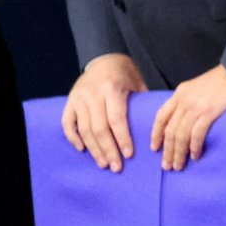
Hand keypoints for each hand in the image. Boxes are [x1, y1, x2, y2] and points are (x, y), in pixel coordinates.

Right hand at [62, 53, 148, 171]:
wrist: (103, 58)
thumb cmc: (125, 73)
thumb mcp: (138, 82)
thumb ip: (142, 103)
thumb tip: (157, 126)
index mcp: (112, 89)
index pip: (116, 119)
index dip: (122, 138)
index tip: (129, 154)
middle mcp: (93, 94)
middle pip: (99, 128)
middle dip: (109, 150)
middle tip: (117, 167)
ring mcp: (79, 98)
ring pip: (84, 129)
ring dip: (94, 149)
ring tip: (104, 163)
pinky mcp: (70, 101)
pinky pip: (67, 123)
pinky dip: (73, 137)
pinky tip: (82, 150)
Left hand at [150, 65, 225, 170]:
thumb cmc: (225, 78)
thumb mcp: (200, 85)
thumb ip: (191, 99)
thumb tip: (187, 118)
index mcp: (180, 93)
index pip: (161, 116)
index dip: (156, 134)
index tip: (155, 148)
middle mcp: (184, 100)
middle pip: (170, 130)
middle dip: (167, 150)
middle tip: (167, 166)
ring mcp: (196, 106)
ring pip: (180, 135)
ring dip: (178, 153)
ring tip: (179, 166)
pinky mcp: (209, 111)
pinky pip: (197, 134)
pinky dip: (194, 147)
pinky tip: (195, 155)